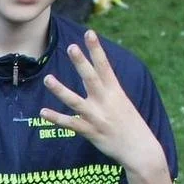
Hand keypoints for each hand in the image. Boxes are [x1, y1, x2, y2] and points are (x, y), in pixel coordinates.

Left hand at [40, 30, 163, 174]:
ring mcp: (97, 117)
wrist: (140, 150)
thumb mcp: (123, 103)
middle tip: (71, 47)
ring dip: (60, 90)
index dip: (96, 49)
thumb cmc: (131, 125)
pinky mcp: (91, 132)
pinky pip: (70, 124)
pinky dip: (56, 118)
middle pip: (90, 78)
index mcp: (116, 91)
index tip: (89, 33)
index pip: (105, 66)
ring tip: (47, 79)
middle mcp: (105, 101)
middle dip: (81, 62)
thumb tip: (99, 79)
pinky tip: (43, 112)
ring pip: (75, 101)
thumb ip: (109, 91)